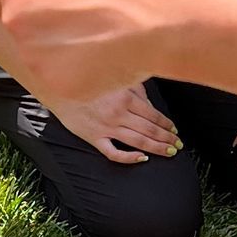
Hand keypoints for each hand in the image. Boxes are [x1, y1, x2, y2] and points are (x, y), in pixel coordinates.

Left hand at [0, 0, 177, 103]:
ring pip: (55, 57)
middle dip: (60, 24)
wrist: (163, 11)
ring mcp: (34, 56)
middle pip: (32, 31)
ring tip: (115, 21)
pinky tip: (116, 51)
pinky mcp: (58, 87)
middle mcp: (15, 21)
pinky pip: (74, 81)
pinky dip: (94, 72)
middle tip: (102, 7)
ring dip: (81, 45)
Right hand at [54, 81, 178, 165]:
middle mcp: (118, 114)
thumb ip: (134, 89)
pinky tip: (141, 159)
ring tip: (168, 152)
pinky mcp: (94, 138)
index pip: (153, 115)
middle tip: (177, 145)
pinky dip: (129, 158)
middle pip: (150, 129)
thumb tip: (150, 102)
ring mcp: (106, 128)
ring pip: (138, 142)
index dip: (167, 124)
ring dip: (157, 148)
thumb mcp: (115, 78)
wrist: (59, 86)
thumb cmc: (87, 81)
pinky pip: (114, 153)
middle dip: (167, 138)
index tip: (174, 130)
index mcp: (125, 97)